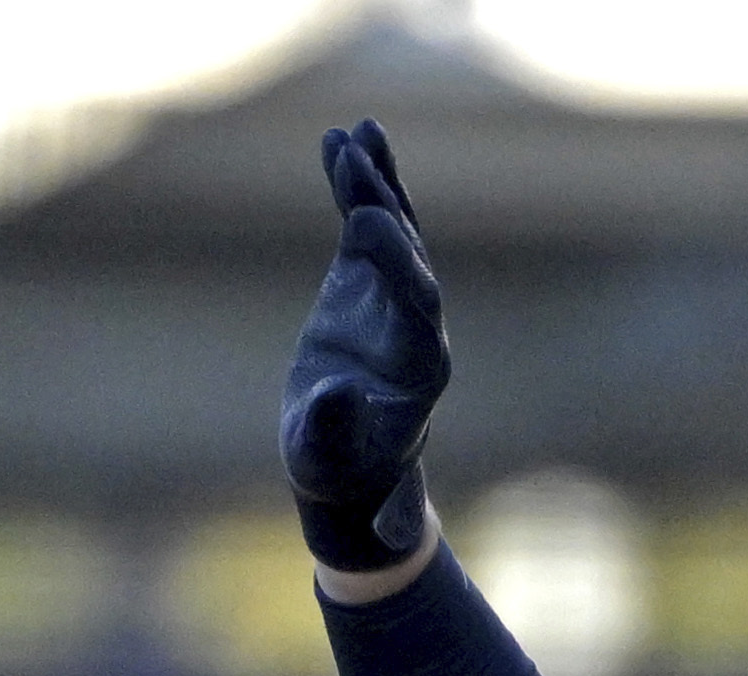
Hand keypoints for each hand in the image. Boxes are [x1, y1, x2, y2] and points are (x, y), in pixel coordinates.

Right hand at [284, 120, 450, 575]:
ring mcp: (395, 297)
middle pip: (411, 256)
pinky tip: (339, 142)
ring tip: (355, 133)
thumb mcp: (325, 460)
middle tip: (356, 164)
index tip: (364, 225)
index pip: (419, 304)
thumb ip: (331, 430)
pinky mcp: (368, 282)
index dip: (397, 264)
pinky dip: (354, 187)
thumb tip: (334, 392)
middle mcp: (419, 324)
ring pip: (394, 230)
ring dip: (374, 183)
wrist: (346, 465)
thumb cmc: (337, 470)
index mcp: (422, 368)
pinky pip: (366, 225)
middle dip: (385, 209)